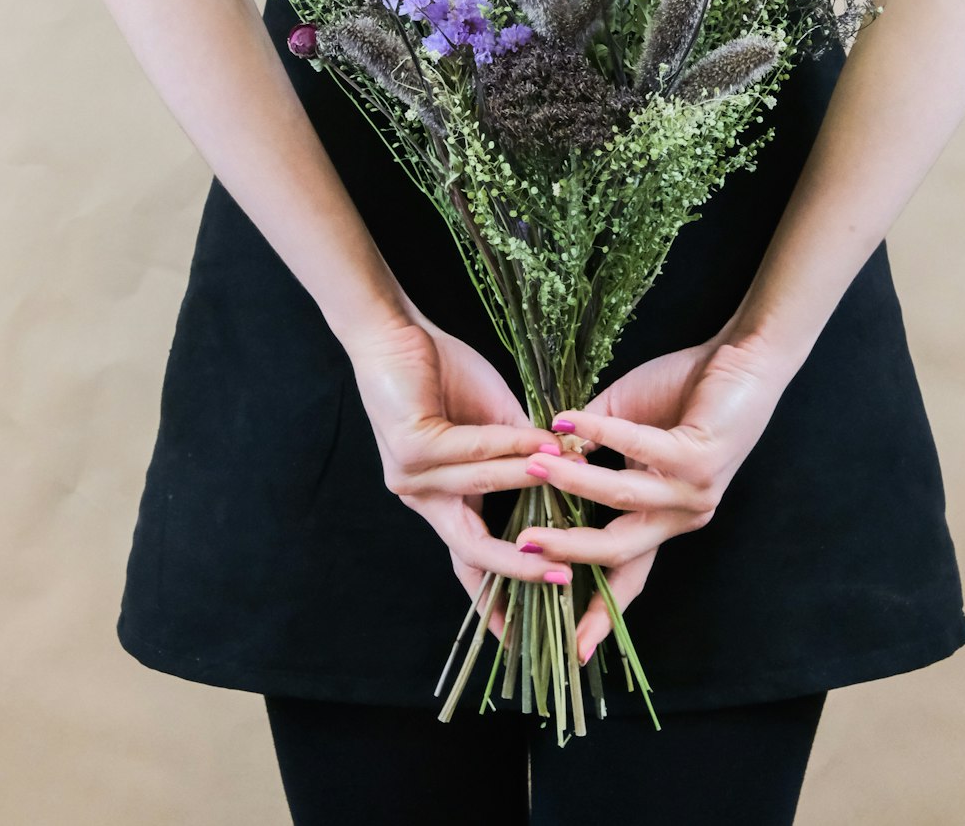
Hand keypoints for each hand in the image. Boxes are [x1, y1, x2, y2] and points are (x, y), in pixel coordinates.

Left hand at [344, 307, 579, 639]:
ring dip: (530, 481)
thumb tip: (569, 468)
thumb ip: (524, 451)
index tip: (524, 635)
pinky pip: (470, 456)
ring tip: (570, 474)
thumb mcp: (496, 419)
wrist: (394, 330)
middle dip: (516, 570)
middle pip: (469, 550)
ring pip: (481, 492)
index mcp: (439, 497)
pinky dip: (508, 448)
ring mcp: (411, 476)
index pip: (468, 560)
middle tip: (561, 578)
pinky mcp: (410, 449)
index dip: (496, 597)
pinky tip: (539, 439)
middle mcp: (421, 495)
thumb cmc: (441, 370)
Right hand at [513, 325, 797, 661]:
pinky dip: (601, 434)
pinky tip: (569, 421)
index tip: (574, 648)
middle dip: (567, 552)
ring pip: (621, 500)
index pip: (628, 572)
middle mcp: (682, 514)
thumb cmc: (684, 389)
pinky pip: (640, 452)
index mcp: (665, 514)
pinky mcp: (700, 459)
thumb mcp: (623, 423)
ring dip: (573, 483)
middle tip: (523, 546)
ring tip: (535, 466)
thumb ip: (589, 445)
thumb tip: (546, 457)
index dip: (600, 610)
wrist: (742, 357)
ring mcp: (694, 491)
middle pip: (618, 551)